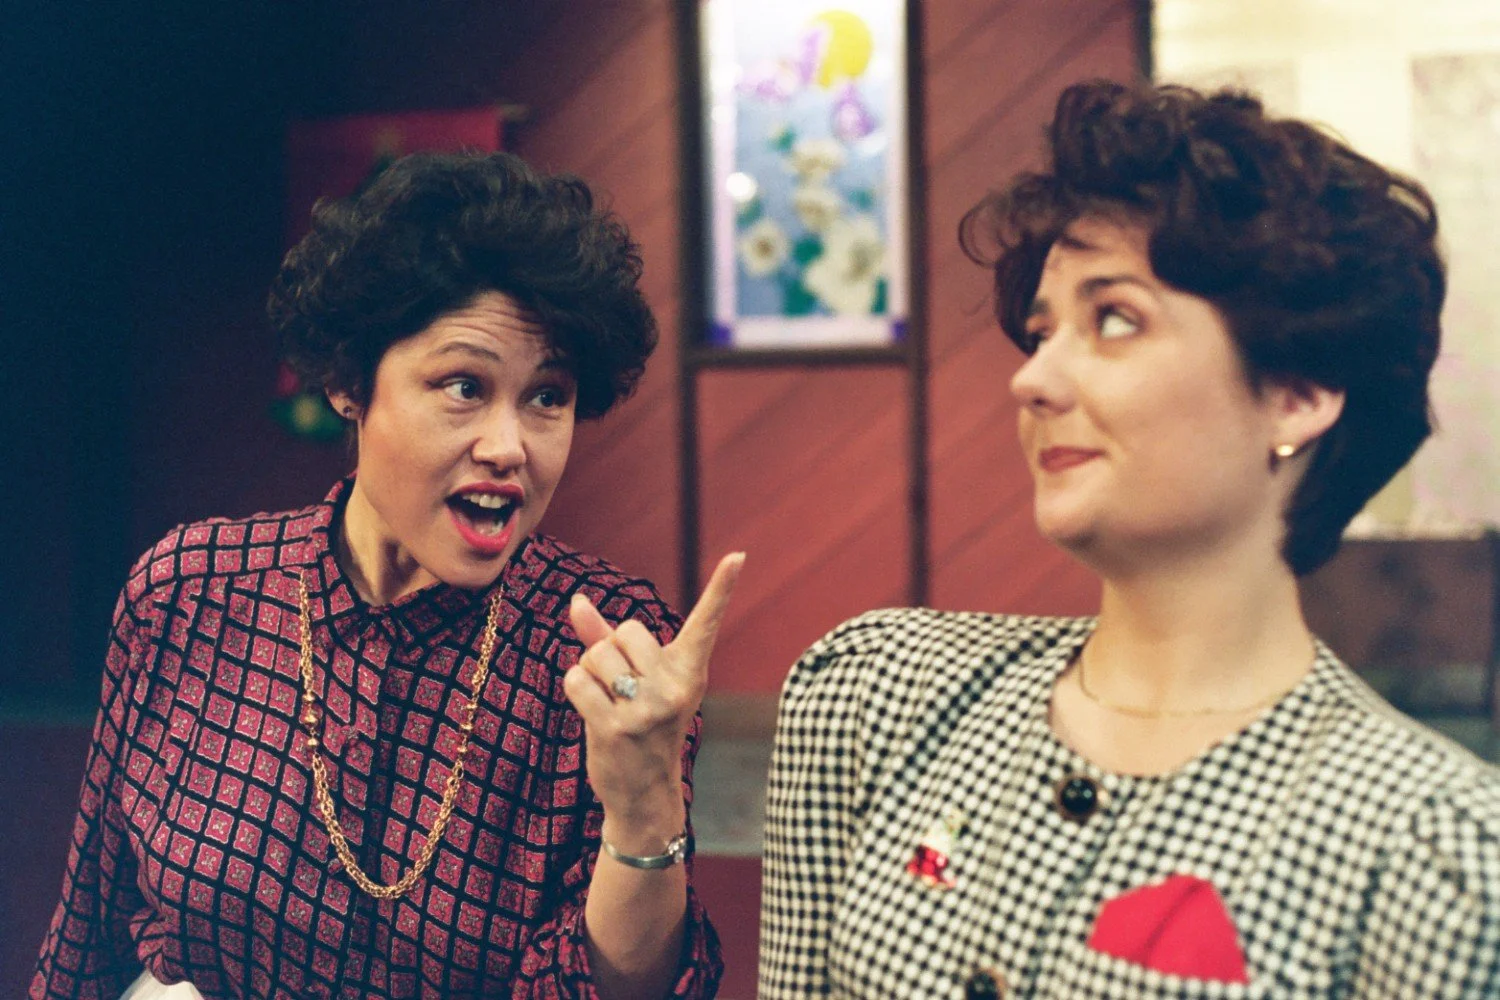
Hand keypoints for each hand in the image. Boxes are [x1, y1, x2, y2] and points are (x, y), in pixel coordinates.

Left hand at [563, 553, 744, 850]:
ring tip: (610, 702)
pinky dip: (575, 689)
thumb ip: (606, 637)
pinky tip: (594, 714)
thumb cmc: (642, 726)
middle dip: (610, 651)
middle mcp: (676, 687)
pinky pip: (576, 679)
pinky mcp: (616, 727)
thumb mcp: (639, 680)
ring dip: (590, 672)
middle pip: (625, 630)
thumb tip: (576, 600)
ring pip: (596, 654)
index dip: (721, 587)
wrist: (644, 793)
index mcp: (690, 671)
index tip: (738, 555)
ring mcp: (648, 709)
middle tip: (624, 688)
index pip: (705, 622)